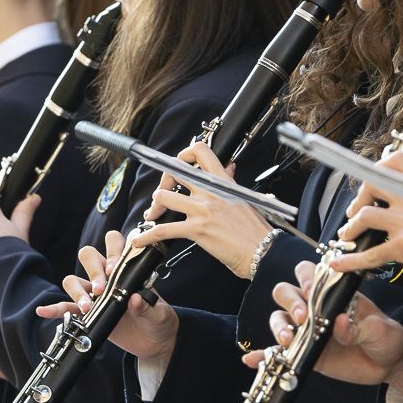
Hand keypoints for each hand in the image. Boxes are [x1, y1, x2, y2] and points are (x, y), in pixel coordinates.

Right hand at [54, 230, 180, 362]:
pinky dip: (54, 309)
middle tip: (101, 288)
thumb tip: (135, 299)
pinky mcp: (87, 313)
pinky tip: (44, 311)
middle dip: (92, 270)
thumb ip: (148, 306)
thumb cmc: (160, 320)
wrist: (156, 342)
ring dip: (77, 290)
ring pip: (73, 279)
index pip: (115, 244)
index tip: (114, 269)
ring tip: (88, 306)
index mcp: (127, 268)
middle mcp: (108, 276)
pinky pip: (66, 308)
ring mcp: (95, 294)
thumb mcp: (160, 313)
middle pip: (88, 256)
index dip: (112, 251)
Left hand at [128, 142, 271, 277]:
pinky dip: (147, 237)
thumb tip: (228, 168)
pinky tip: (139, 241)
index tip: (177, 167)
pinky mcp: (197, 230)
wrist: (263, 251)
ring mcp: (203, 209)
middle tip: (162, 196)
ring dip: (155, 207)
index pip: (200, 151)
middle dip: (162, 182)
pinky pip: (163, 230)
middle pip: (175, 171)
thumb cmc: (256, 230)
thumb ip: (230, 182)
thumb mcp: (244, 199)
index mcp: (223, 182)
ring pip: (163, 196)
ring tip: (154, 216)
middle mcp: (210, 191)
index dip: (183, 155)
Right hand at [246, 261, 402, 402]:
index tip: (312, 291)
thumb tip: (339, 323)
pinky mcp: (302, 353)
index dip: (306, 279)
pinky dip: (262, 355)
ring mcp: (305, 330)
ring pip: (278, 318)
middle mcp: (314, 307)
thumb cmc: (385, 336)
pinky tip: (252, 360)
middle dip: (290, 301)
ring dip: (278, 326)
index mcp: (332, 293)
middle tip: (303, 317)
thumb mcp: (378, 329)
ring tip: (289, 340)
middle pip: (286, 292)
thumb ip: (358, 327)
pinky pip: (277, 352)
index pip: (308, 274)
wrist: (388, 363)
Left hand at [329, 150, 402, 296]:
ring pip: (364, 216)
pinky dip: (350, 260)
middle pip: (373, 183)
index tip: (368, 187)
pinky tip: (340, 264)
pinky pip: (369, 253)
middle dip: (357, 199)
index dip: (375, 170)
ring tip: (347, 237)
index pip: (395, 161)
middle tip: (354, 214)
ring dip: (349, 228)